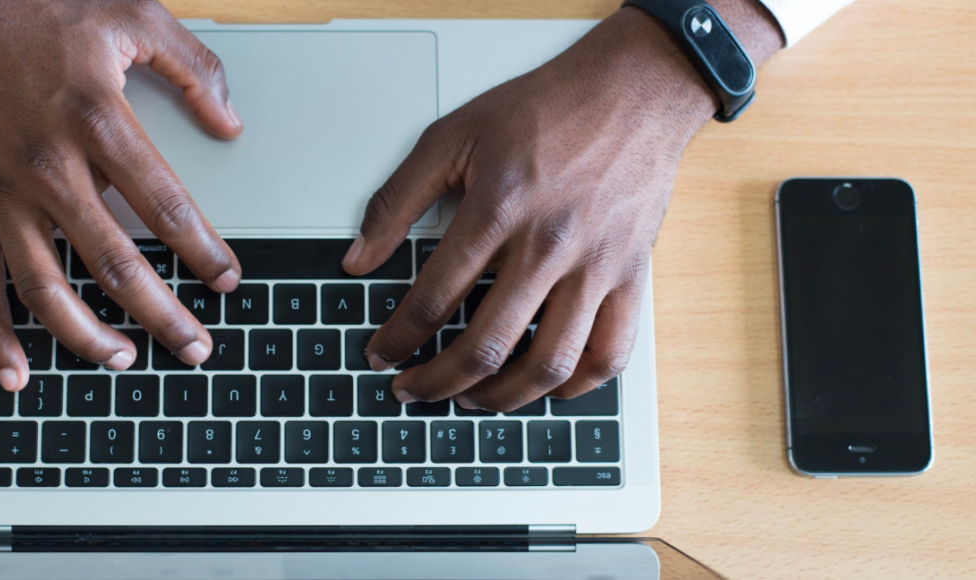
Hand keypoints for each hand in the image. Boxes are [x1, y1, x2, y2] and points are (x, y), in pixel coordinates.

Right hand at [0, 0, 243, 390]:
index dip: (203, 251)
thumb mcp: (130, 14)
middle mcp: (50, 169)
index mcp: (99, 122)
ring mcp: (3, 194)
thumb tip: (230, 123)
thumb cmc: (34, 8)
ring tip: (125, 362)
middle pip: (115, 263)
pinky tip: (16, 371)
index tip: (227, 281)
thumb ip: (192, 66)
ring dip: (87, 336)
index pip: (165, 207)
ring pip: (47, 288)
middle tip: (195, 348)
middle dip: (162, 315)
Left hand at [342, 8, 766, 409]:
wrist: (633, 91)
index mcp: (499, 209)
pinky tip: (544, 387)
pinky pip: (609, 355)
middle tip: (412, 389)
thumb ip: (397, 200)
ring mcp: (596, 267)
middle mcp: (550, 245)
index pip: (433, 298)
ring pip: (548, 364)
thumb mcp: (452, 136)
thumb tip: (358, 258)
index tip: (381, 353)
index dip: (397, 338)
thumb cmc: (544, 110)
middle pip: (485, 345)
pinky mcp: (632, 276)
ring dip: (500, 397)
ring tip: (470, 398)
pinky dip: (574, 386)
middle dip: (436, 382)